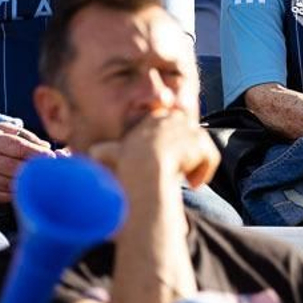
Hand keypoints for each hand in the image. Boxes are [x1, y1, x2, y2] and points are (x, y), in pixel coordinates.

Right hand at [0, 123, 52, 203]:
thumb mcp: (1, 129)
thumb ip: (25, 136)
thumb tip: (46, 147)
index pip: (20, 149)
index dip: (37, 153)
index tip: (52, 156)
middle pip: (19, 168)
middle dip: (37, 169)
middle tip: (51, 169)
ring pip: (16, 184)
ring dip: (30, 181)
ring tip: (42, 177)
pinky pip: (9, 196)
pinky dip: (20, 191)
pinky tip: (26, 186)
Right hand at [91, 112, 219, 191]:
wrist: (141, 171)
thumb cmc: (123, 168)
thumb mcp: (111, 155)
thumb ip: (105, 152)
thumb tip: (92, 152)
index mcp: (150, 119)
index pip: (170, 123)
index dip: (173, 145)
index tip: (171, 164)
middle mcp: (169, 118)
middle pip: (189, 134)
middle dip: (189, 152)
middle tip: (182, 173)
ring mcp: (185, 128)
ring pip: (200, 147)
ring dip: (196, 165)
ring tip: (188, 180)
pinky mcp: (199, 140)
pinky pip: (210, 156)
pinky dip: (205, 172)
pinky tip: (194, 184)